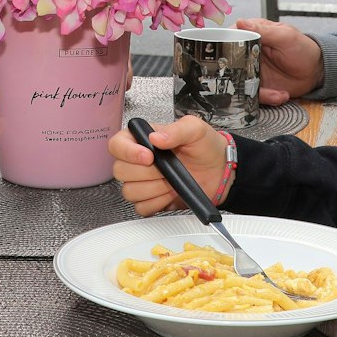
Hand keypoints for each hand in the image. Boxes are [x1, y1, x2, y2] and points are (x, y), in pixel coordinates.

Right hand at [108, 114, 228, 215]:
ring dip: (153, 189)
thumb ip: (176, 130)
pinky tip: (170, 193)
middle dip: (146, 173)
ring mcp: (142, 182)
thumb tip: (156, 137)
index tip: (149, 156)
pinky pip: (141, 207)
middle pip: (120, 171)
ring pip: (129, 191)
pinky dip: (157, 202)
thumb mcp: (195, 129)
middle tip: (167, 169)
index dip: (128, 152)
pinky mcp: (150, 200)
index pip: (117, 144)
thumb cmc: (206, 146)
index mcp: (142, 139)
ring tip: (171, 181)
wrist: (219, 170)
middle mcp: (137, 160)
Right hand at [235, 18, 321, 105]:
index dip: (226, 46)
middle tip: (250, 81)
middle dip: (237, 75)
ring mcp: (253, 71)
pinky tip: (282, 95)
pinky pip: (254, 94)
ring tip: (277, 93)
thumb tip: (240, 22)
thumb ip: (262, 30)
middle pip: (231, 63)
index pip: (231, 37)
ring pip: (240, 82)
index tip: (227, 57)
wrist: (316, 71)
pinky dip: (267, 98)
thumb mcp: (285, 36)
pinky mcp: (259, 86)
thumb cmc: (303, 48)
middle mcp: (249, 53)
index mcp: (253, 34)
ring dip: (257, 90)